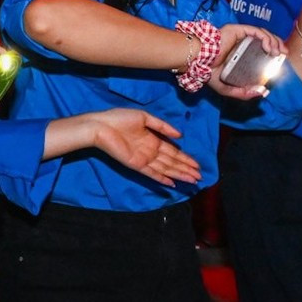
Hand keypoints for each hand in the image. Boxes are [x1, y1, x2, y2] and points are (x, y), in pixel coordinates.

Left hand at [85, 108, 202, 187]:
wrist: (101, 126)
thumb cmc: (119, 119)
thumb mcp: (144, 118)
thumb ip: (162, 126)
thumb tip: (179, 136)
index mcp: (153, 140)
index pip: (173, 151)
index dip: (185, 158)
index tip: (197, 164)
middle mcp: (151, 151)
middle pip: (172, 162)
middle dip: (186, 169)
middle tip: (200, 176)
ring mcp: (144, 159)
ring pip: (166, 169)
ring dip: (180, 174)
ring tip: (193, 180)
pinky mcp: (136, 164)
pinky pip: (152, 173)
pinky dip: (162, 178)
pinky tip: (173, 183)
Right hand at [205, 23, 286, 100]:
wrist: (197, 62)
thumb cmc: (208, 73)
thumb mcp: (228, 89)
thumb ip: (244, 93)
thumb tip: (263, 92)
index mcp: (240, 54)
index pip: (260, 49)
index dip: (273, 52)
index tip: (281, 60)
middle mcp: (241, 43)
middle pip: (264, 39)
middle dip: (277, 45)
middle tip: (283, 54)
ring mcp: (239, 35)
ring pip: (262, 33)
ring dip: (273, 41)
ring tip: (277, 52)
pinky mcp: (236, 29)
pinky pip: (255, 31)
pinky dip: (265, 38)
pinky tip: (269, 47)